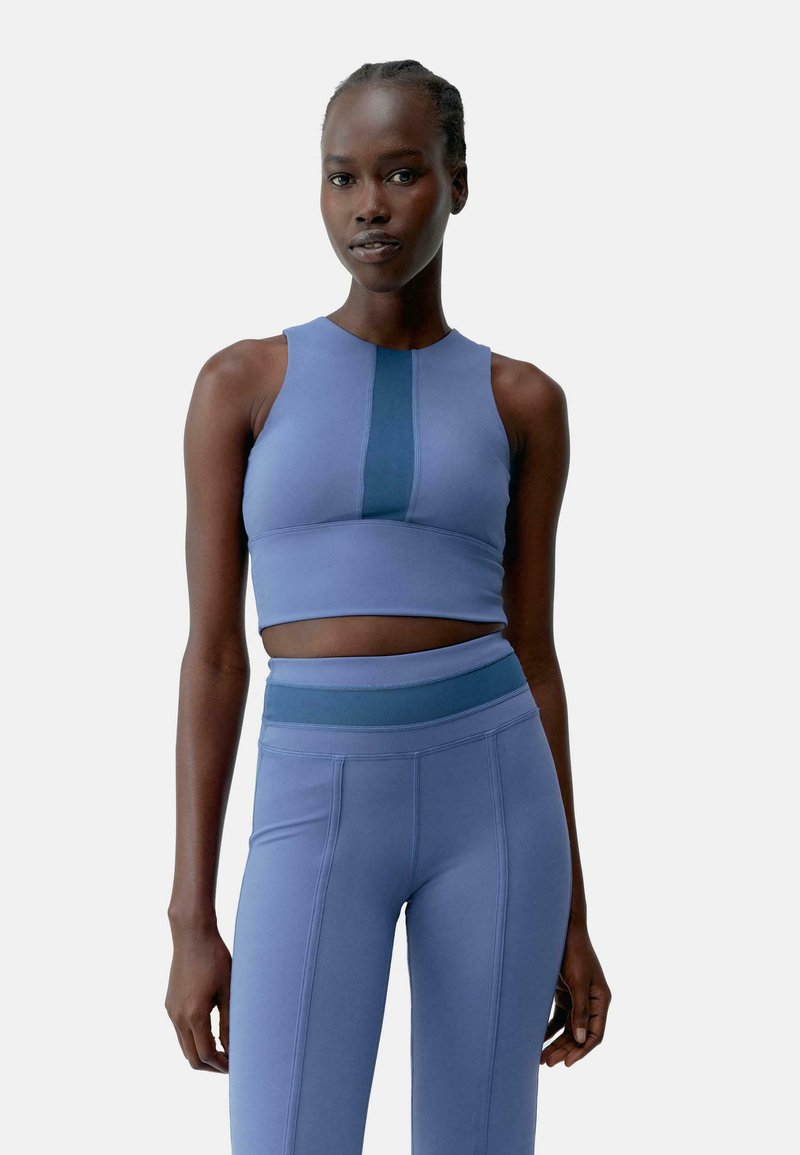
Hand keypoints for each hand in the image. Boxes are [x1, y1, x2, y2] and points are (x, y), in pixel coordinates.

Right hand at [165, 924, 230, 1072]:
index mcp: (194, 1015)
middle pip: (192, 1058)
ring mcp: (171, 1011)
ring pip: (184, 1047)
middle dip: (211, 1066)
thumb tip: (233, 1048)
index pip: (206, 1055)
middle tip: (231, 1064)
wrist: (192, 934)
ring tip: (223, 1052)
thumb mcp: (228, 990)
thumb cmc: (215, 958)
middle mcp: (178, 1017)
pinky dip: (193, 1040)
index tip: (238, 1065)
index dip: (222, 1065)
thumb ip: (230, 1022)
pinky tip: (210, 1033)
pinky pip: (179, 1032)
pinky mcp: (169, 1004)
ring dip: (201, 1054)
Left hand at [540, 918, 610, 1066]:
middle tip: (547, 1063)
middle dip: (565, 1049)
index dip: (581, 1051)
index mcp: (601, 1000)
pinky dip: (549, 1029)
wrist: (563, 929)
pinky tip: (538, 1039)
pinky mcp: (565, 993)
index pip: (594, 1034)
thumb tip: (580, 1039)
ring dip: (556, 1043)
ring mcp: (578, 998)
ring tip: (541, 1058)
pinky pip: (558, 1018)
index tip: (567, 1063)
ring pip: (568, 1028)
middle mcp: (592, 1002)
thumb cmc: (573, 952)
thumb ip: (580, 1010)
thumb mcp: (577, 982)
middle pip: (579, 1034)